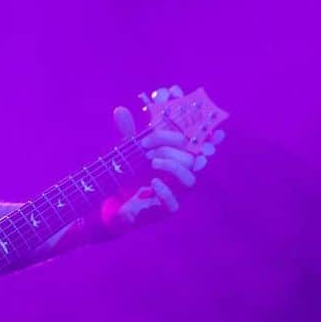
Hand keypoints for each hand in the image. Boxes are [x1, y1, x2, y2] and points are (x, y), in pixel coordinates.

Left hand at [100, 84, 223, 234]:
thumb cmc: (128, 177)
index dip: (207, 134)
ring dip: (173, 166)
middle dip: (181, 147)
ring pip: (189, 180)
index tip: (206, 121)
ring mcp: (176, 194)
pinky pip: (173, 204)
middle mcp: (182, 176)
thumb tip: (120, 110)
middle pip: (195, 159)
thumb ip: (128, 132)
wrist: (113, 206)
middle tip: (158, 143)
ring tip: (153, 160)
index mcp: (178, 159)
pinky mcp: (165, 211)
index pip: (198, 145)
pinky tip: (154, 182)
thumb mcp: (128, 152)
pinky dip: (165, 191)